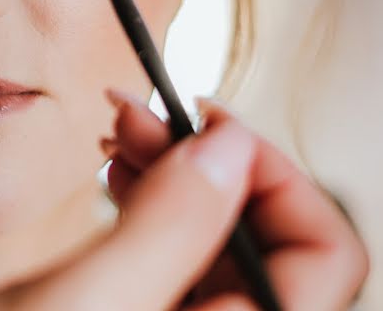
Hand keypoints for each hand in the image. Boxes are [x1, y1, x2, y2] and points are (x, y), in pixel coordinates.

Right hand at [0, 91, 367, 309]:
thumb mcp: (81, 303)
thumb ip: (166, 230)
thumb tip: (232, 147)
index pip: (324, 257)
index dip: (278, 179)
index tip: (207, 125)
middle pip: (271, 237)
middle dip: (212, 160)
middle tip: (141, 114)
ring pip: (220, 236)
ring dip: (179, 170)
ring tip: (119, 131)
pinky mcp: (144, 309)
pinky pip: (177, 248)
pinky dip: (152, 196)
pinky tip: (116, 168)